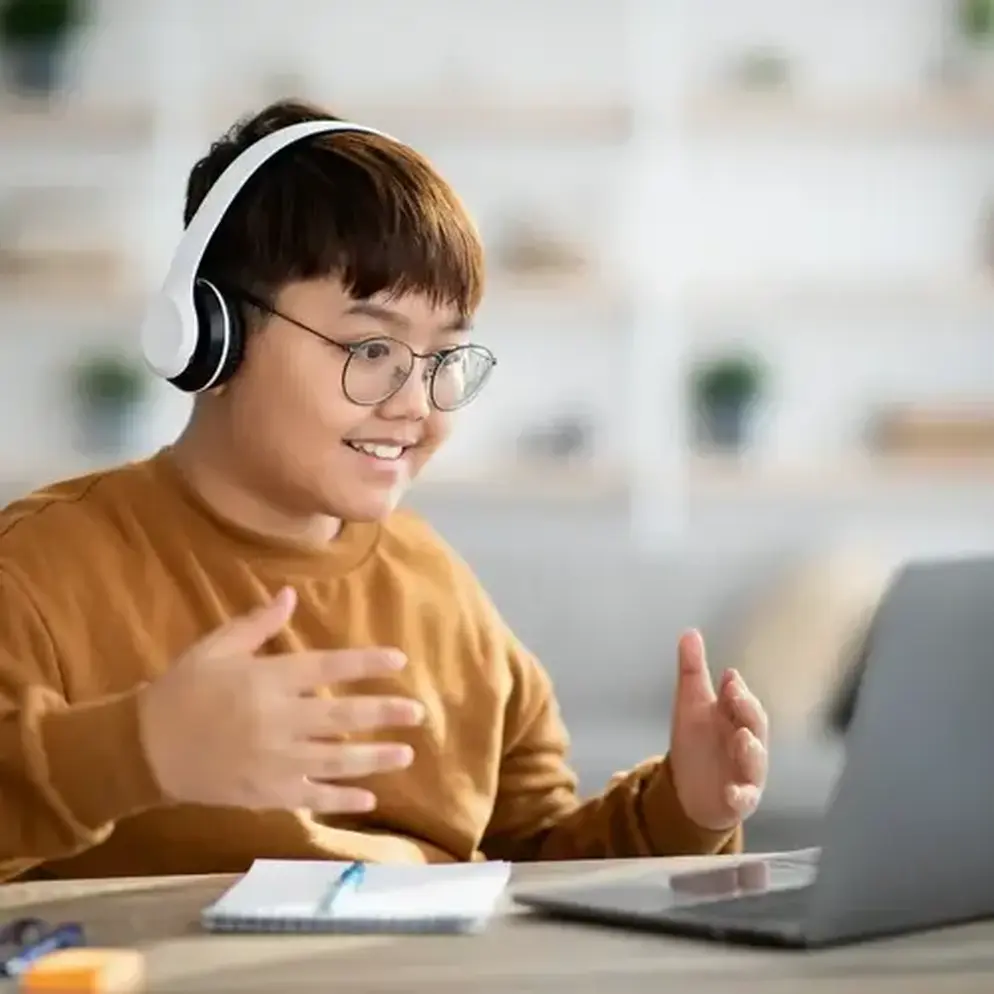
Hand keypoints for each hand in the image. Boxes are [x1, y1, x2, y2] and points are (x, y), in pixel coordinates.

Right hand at [138, 587, 424, 812]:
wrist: (144, 749)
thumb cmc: (182, 690)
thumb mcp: (215, 647)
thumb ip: (257, 623)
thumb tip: (291, 593)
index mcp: (267, 679)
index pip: (328, 666)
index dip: (366, 663)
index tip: (399, 661)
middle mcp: (277, 720)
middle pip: (342, 716)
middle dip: (384, 714)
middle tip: (419, 713)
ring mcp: (273, 761)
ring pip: (335, 760)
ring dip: (374, 758)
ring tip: (406, 754)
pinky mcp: (265, 794)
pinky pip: (311, 798)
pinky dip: (341, 800)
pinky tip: (369, 800)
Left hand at [669, 630, 768, 831]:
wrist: (689, 790)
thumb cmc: (696, 743)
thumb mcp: (689, 704)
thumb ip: (692, 670)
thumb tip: (690, 631)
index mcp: (736, 718)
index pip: (742, 701)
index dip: (737, 690)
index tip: (728, 677)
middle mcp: (747, 743)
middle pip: (754, 725)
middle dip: (747, 710)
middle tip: (735, 695)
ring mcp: (746, 772)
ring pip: (756, 760)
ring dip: (751, 749)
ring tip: (741, 737)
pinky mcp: (739, 799)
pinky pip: (745, 798)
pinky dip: (741, 796)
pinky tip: (732, 793)